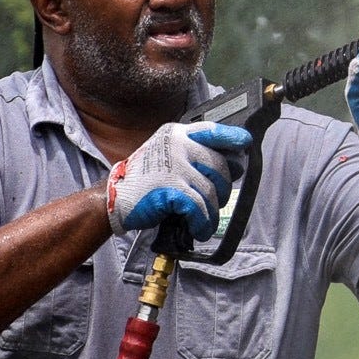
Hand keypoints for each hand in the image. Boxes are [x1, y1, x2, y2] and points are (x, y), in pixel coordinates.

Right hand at [105, 121, 247, 237]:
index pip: (211, 130)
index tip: (245, 142)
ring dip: (212, 210)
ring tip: (205, 219)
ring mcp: (174, 166)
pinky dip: (203, 222)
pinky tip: (200, 228)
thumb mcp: (165, 156)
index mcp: (176, 134)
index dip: (231, 136)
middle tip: (217, 199)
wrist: (113, 199)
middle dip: (223, 186)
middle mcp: (177, 146)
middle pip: (219, 165)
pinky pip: (200, 208)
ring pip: (211, 190)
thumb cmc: (143, 180)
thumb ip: (192, 155)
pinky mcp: (172, 189)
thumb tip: (230, 165)